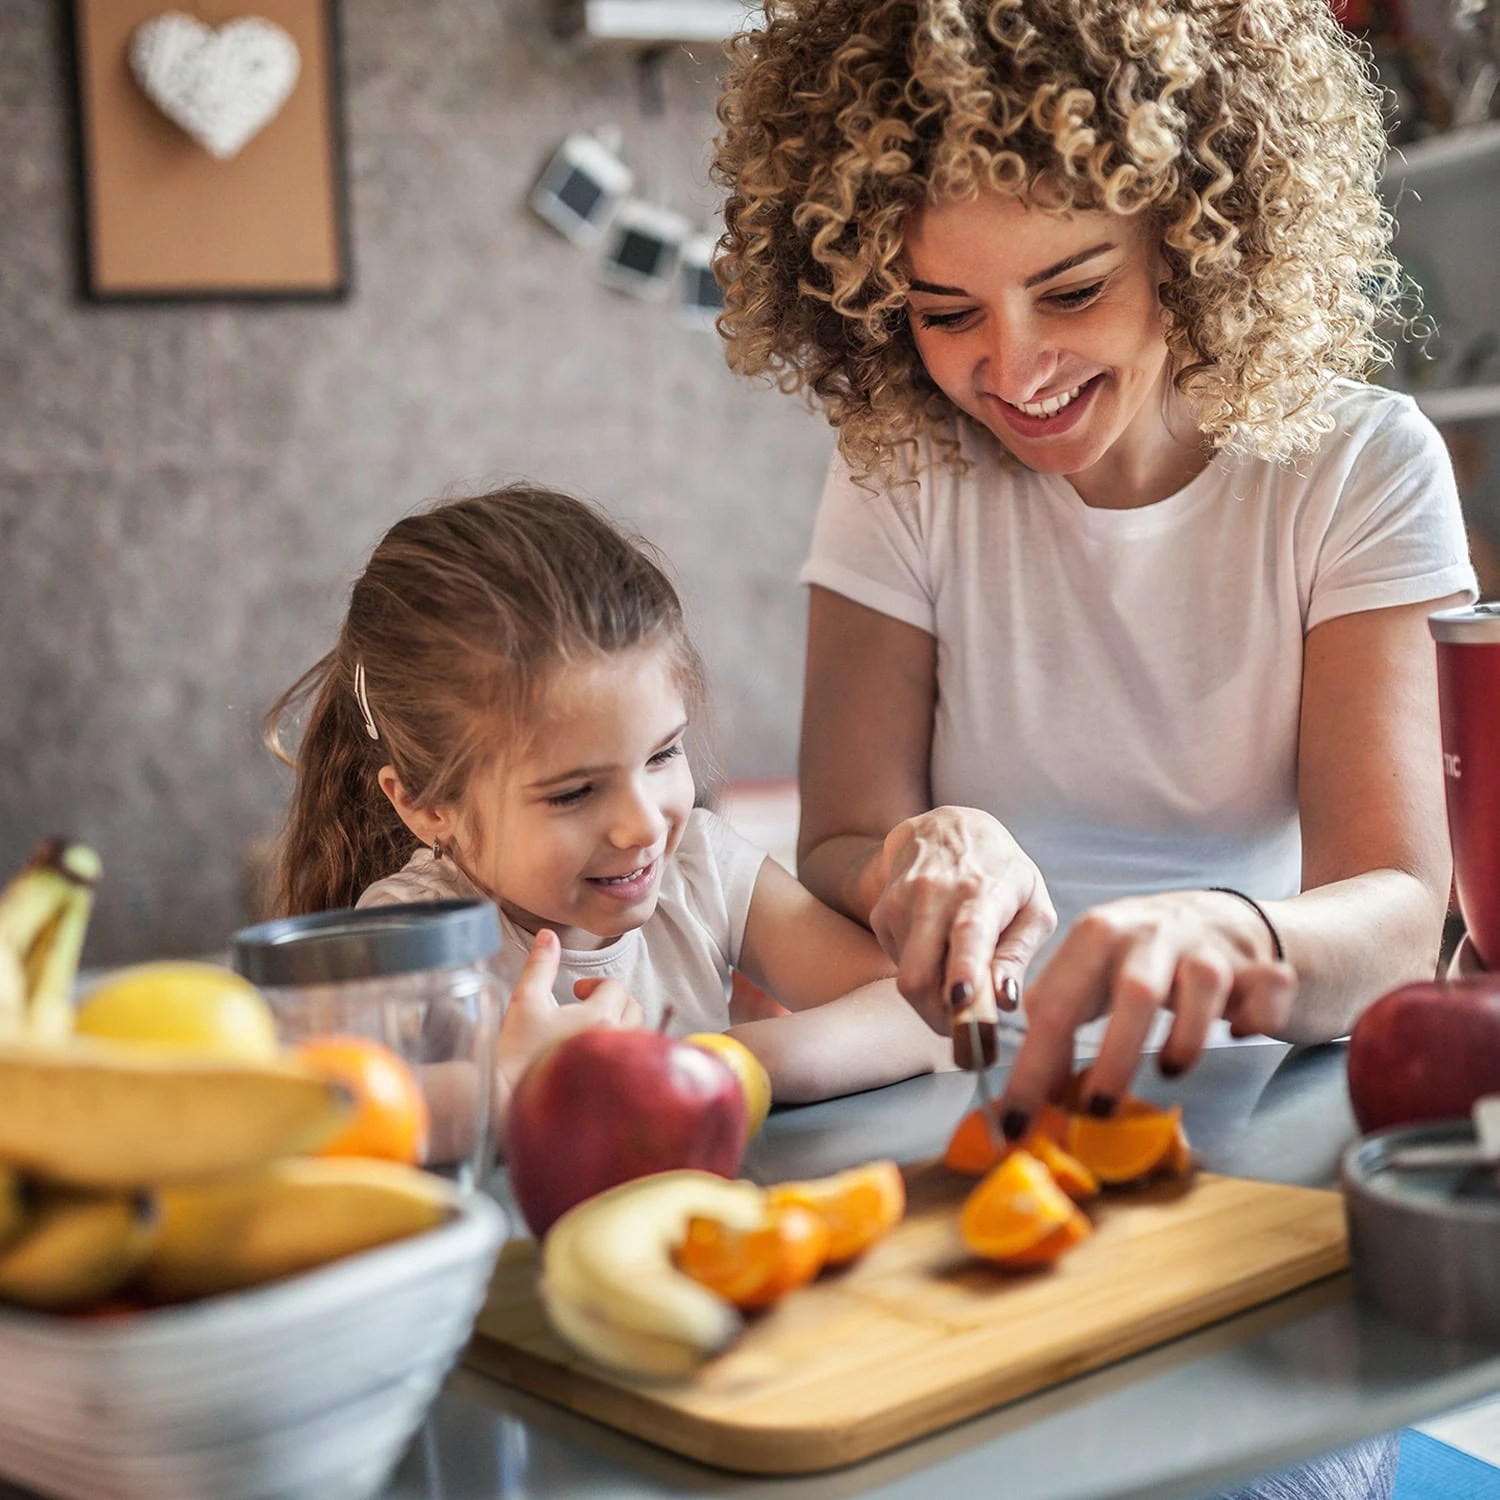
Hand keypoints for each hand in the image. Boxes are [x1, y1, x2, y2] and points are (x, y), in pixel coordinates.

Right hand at [493, 930, 644, 1147]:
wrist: (509, 1101)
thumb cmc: (517, 1053)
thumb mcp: (525, 1002)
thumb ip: (540, 966)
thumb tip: (548, 935)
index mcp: (599, 1017)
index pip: (615, 987)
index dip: (595, 984)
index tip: (576, 991)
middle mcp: (617, 1040)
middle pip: (634, 1008)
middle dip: (614, 1001)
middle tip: (587, 1006)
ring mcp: (619, 1067)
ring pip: (638, 1036)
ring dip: (621, 1026)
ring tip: (593, 1029)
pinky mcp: (617, 1087)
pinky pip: (635, 1065)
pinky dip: (625, 1054)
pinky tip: (600, 1058)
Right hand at [869, 807, 1055, 1033]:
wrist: (946, 827)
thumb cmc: (1001, 872)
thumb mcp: (1031, 905)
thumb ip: (1018, 955)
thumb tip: (1004, 1002)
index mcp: (981, 891)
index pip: (969, 933)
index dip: (964, 970)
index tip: (963, 1002)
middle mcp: (934, 895)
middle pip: (919, 975)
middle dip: (941, 1018)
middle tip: (967, 1030)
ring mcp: (901, 903)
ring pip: (906, 979)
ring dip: (933, 999)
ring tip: (959, 982)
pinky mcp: (881, 913)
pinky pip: (898, 965)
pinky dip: (921, 972)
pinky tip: (937, 949)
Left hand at [998, 890, 1296, 1131]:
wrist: (1232, 921)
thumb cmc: (1148, 955)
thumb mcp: (1094, 971)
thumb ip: (1062, 1015)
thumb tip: (1037, 1087)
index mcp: (1097, 935)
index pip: (1055, 1004)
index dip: (1033, 1067)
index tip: (1019, 1121)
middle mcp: (1151, 932)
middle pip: (1134, 993)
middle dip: (1114, 1059)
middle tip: (1100, 1110)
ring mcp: (1209, 945)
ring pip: (1203, 987)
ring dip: (1187, 1040)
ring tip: (1172, 1069)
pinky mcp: (1261, 962)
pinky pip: (1267, 993)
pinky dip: (1256, 1020)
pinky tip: (1239, 1031)